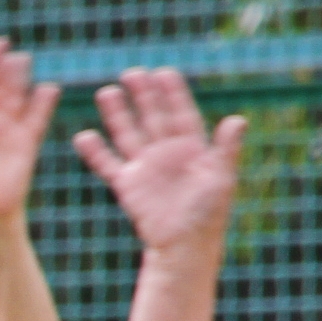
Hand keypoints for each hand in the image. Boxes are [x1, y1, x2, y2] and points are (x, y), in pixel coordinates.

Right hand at [72, 68, 246, 255]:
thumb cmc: (208, 215)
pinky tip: (84, 136)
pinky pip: (108, 164)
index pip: (181, 113)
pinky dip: (95, 152)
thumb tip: (238, 120)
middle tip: (132, 73)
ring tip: (107, 92)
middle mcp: (167, 153)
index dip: (173, 94)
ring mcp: (145, 168)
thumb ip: (226, 149)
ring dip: (118, 114)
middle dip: (143, 95)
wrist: (184, 247)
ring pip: (129, 134)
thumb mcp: (221, 179)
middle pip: (153, 117)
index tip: (163, 73)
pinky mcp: (127, 185)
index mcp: (192, 148)